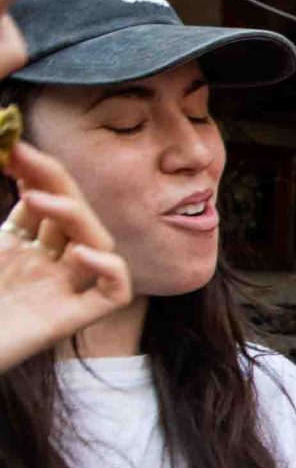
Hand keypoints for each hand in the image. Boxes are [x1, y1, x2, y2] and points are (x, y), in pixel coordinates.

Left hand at [0, 142, 132, 370]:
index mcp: (13, 251)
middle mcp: (42, 268)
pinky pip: (114, 291)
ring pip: (98, 243)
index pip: (40, 202)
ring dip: (75, 215)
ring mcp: (61, 292)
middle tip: (25, 154)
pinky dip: (108, 268)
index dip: (34, 173)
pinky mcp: (73, 319)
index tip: (14, 148)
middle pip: (71, 215)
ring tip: (39, 199)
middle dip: (53, 180)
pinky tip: (80, 253)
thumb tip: (0, 155)